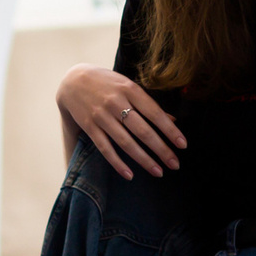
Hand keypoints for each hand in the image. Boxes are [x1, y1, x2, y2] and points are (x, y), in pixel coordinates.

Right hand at [58, 63, 185, 179]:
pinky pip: (105, 148)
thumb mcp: (129, 86)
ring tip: (158, 172)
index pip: (154, 113)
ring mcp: (101, 115)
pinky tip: (130, 175)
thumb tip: (172, 120)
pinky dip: (117, 163)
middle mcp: (116, 102)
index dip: (169, 130)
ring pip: (125, 142)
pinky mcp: (89, 126)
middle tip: (175, 164)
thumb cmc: (108, 83)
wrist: (73, 80)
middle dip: (161, 149)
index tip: (182, 145)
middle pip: (142, 130)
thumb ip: (148, 103)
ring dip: (143, 159)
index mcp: (130, 89)